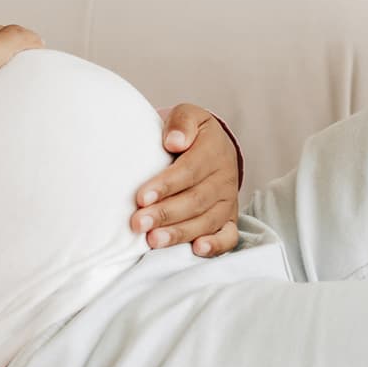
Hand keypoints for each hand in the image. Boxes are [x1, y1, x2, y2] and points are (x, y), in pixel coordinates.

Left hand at [131, 104, 239, 256]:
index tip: (141, 197)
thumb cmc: (188, 132)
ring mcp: (227, 201)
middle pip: (195, 200)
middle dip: (165, 214)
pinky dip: (216, 246)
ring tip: (153, 241)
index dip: (165, 185)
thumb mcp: (187, 115)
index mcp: (213, 152)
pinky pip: (229, 236)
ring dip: (180, 233)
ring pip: (206, 221)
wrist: (210, 146)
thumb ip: (181, 123)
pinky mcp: (229, 219)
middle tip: (138, 223)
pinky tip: (197, 250)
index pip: (188, 171)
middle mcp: (223, 179)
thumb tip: (174, 141)